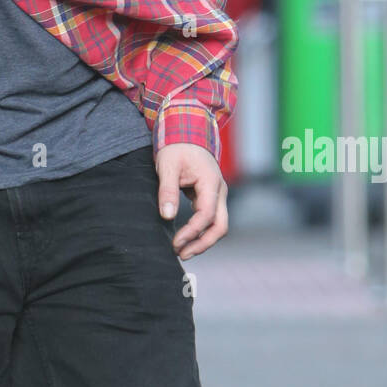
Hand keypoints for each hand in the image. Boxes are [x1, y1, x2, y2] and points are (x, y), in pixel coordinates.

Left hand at [156, 143, 228, 259]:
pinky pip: (210, 219)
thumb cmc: (176, 147)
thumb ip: (167, 190)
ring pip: (218, 225)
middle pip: (220, 226)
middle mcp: (219, 190)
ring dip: (202, 240)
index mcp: (211, 182)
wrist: (186, 132)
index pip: (206, 215)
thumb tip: (167, 216)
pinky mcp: (210, 197)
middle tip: (181, 254)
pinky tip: (185, 239)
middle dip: (203, 244)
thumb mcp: (167, 166)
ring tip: (181, 251)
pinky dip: (200, 231)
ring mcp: (217, 194)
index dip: (192, 232)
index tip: (175, 243)